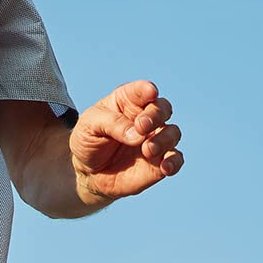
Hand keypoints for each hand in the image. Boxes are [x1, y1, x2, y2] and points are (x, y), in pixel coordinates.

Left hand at [70, 80, 182, 204]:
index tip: (150, 92)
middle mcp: (146, 118)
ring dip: (164, 139)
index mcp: (128, 101)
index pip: (143, 90)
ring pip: (173, 133)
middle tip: (141, 126)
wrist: (87, 172)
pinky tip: (165, 167)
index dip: (147, 90)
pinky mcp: (159, 162)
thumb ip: (112, 124)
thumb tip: (138, 134)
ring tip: (147, 150)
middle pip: (163, 108)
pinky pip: (175, 159)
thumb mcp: (90, 125)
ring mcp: (155, 140)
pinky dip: (174, 162)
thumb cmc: (89, 140)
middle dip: (156, 115)